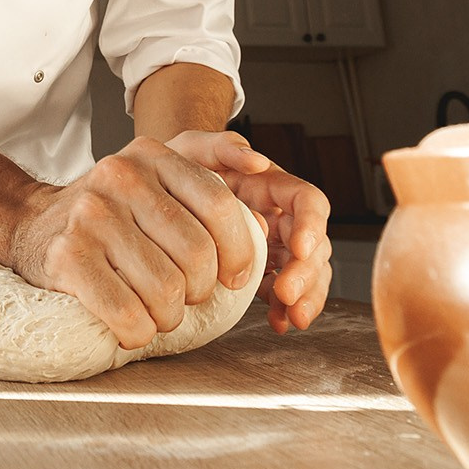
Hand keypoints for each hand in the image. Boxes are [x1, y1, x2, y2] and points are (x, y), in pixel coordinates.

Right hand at [5, 137, 263, 349]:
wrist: (32, 224)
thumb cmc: (111, 213)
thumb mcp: (156, 175)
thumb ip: (208, 171)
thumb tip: (261, 181)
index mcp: (151, 155)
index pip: (219, 205)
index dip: (239, 252)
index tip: (234, 278)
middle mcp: (120, 177)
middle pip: (197, 254)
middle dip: (199, 291)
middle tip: (184, 296)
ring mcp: (90, 216)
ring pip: (165, 290)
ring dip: (168, 317)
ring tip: (157, 312)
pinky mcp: (66, 256)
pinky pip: (126, 312)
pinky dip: (138, 332)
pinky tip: (132, 326)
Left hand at [163, 131, 332, 333]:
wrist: (155, 190)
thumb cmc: (178, 164)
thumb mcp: (194, 147)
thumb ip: (224, 145)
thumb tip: (258, 160)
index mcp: (271, 185)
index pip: (308, 202)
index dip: (311, 225)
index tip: (299, 247)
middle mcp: (279, 215)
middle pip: (314, 243)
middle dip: (307, 271)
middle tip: (287, 292)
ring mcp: (272, 245)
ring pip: (307, 272)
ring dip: (305, 295)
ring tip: (291, 316)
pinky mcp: (259, 270)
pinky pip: (283, 292)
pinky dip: (285, 309)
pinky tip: (278, 322)